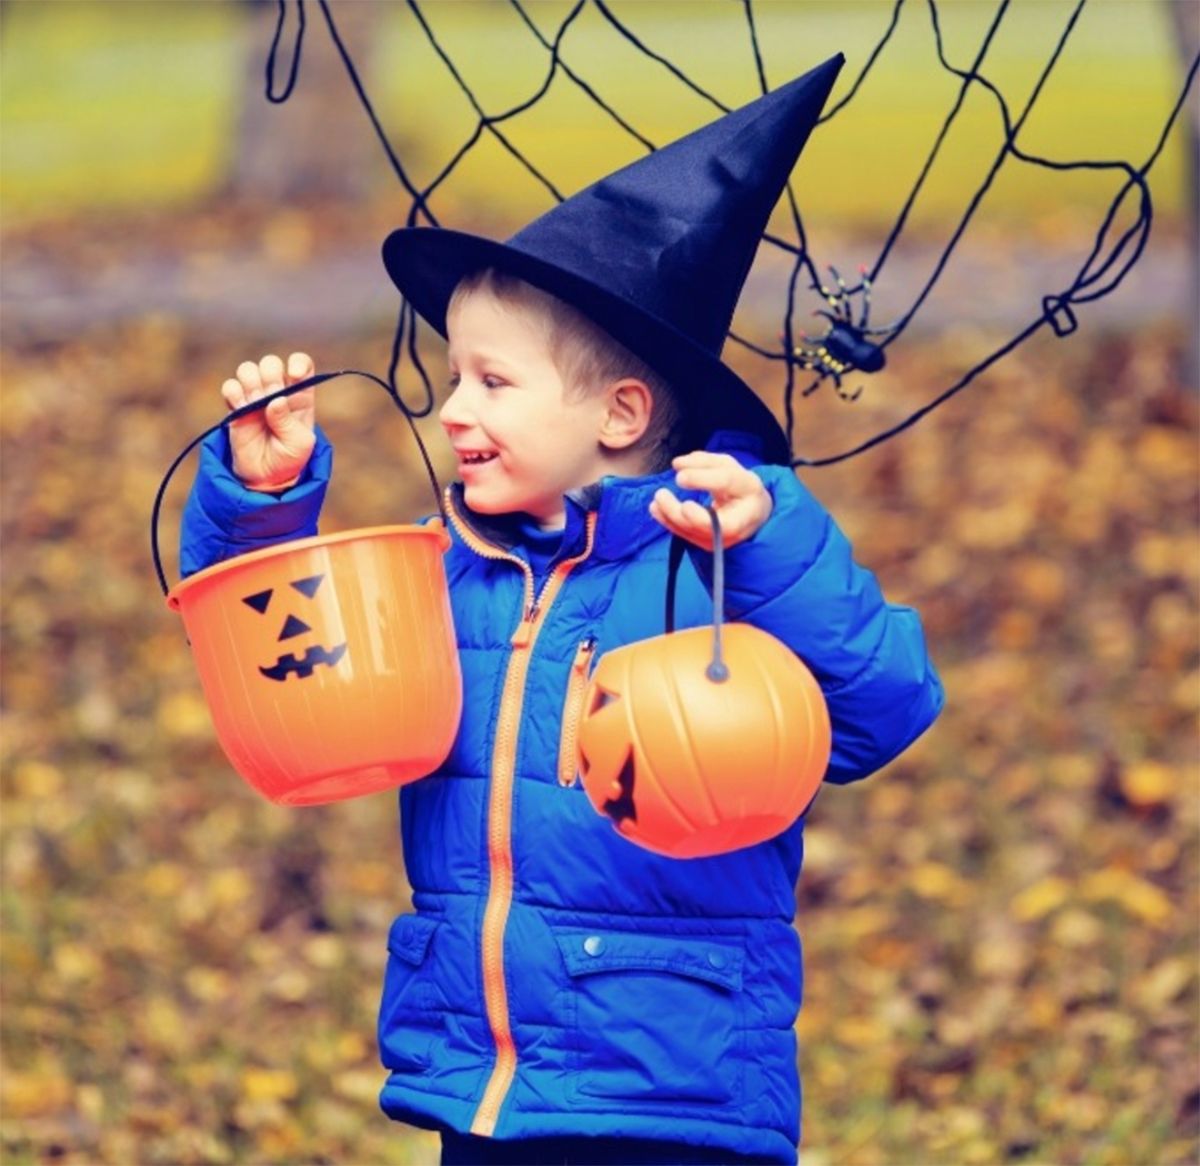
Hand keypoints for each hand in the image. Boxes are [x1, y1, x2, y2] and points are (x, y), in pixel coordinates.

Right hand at [223, 352, 316, 491]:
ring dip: (251, 384)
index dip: (297, 362)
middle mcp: (278, 390)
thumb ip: (288, 422)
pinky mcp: (236, 405)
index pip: (301, 364)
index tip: (293, 373)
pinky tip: (241, 409)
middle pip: (270, 363)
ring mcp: (256, 395)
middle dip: (271, 376)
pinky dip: (234, 393)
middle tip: (272, 397)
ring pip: (248, 369)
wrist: (266, 475)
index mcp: (301, 395)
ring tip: (255, 405)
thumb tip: (276, 401)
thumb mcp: (299, 444)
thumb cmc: (289, 458)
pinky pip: (230, 386)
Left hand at [648, 451, 772, 549]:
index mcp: (749, 489)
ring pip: (694, 532)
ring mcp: (725, 537)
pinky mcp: (711, 544)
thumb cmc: (738, 486)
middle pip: (708, 521)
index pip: (726, 482)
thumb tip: (677, 464)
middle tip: (660, 494)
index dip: (703, 481)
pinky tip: (656, 509)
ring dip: (670, 517)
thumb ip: (703, 462)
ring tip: (656, 500)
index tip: (679, 478)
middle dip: (680, 511)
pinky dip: (669, 523)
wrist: (753, 514)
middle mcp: (741, 518)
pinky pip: (687, 536)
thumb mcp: (726, 466)